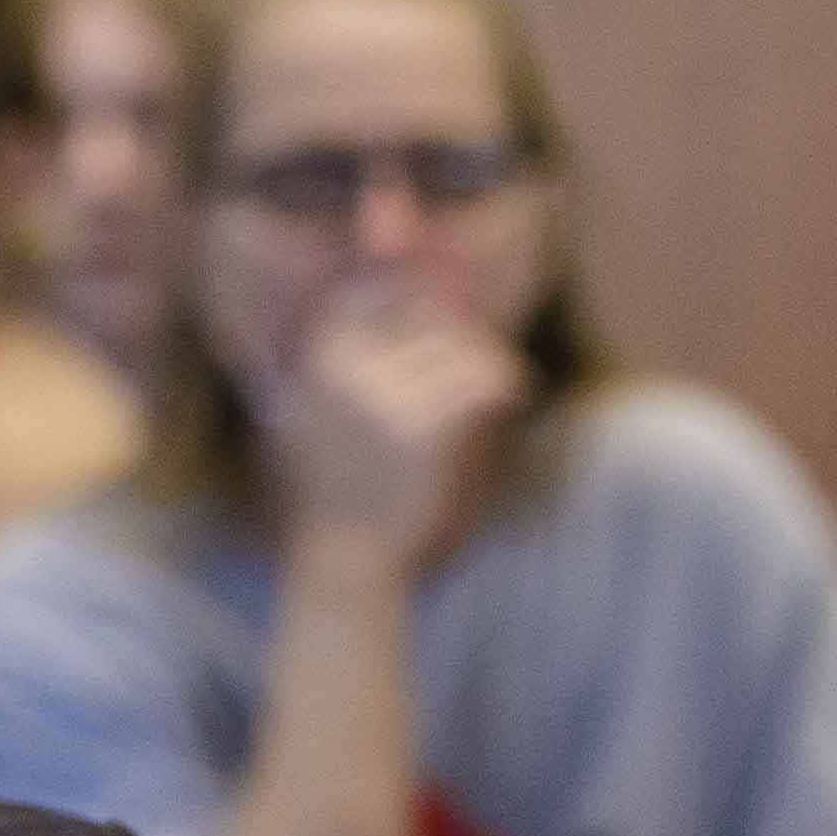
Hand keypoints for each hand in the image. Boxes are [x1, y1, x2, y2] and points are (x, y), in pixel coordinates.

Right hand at [261, 284, 530, 562]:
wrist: (343, 554)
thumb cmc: (340, 480)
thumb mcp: (324, 404)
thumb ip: (358, 348)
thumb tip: (403, 281)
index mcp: (321, 353)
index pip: (377, 288)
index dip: (418, 289)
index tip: (447, 309)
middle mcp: (348, 365)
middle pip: (427, 315)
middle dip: (461, 335)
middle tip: (482, 363)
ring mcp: (384, 395)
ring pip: (459, 348)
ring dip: (484, 366)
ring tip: (498, 386)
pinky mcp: (423, 429)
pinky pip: (479, 384)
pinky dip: (505, 386)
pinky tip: (515, 395)